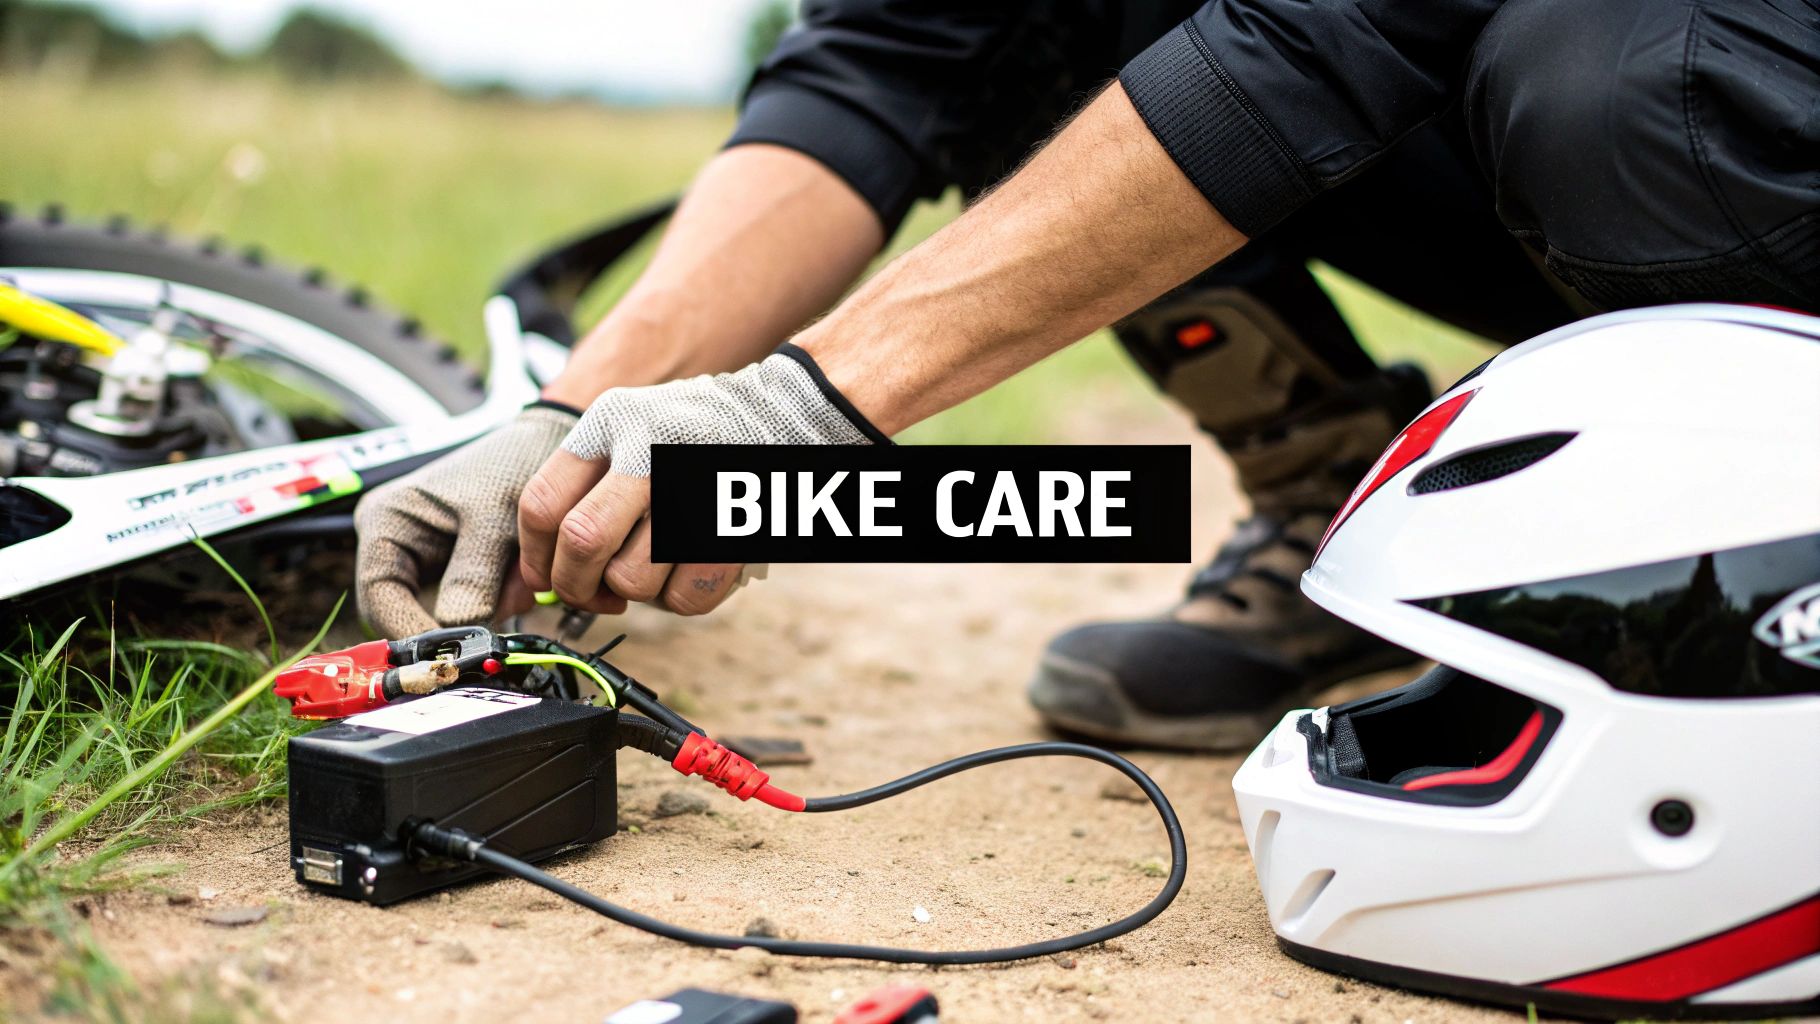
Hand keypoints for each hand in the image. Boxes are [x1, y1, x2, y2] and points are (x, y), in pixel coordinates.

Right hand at [354, 405, 582, 634]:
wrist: (548, 445)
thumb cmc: (513, 465)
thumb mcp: (494, 519)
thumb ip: (473, 576)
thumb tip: (459, 633)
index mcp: (386, 522)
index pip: (379, 599)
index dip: (411, 633)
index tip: (451, 657)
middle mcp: (395, 543)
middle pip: (408, 613)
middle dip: (457, 619)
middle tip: (503, 607)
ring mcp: (425, 559)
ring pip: (445, 614)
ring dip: (486, 605)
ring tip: (521, 572)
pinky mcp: (456, 570)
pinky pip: (472, 604)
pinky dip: (499, 597)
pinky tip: (521, 572)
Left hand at [517, 345, 885, 614]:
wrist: (788, 411)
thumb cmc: (696, 435)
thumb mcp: (632, 430)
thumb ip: (585, 486)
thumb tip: (537, 575)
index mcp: (612, 421)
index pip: (542, 502)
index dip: (536, 556)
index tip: (546, 578)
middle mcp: (648, 448)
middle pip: (582, 542)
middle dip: (578, 585)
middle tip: (593, 593)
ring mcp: (693, 485)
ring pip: (632, 579)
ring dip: (638, 591)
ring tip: (658, 563)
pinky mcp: (733, 524)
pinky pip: (684, 598)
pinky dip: (682, 598)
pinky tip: (690, 568)